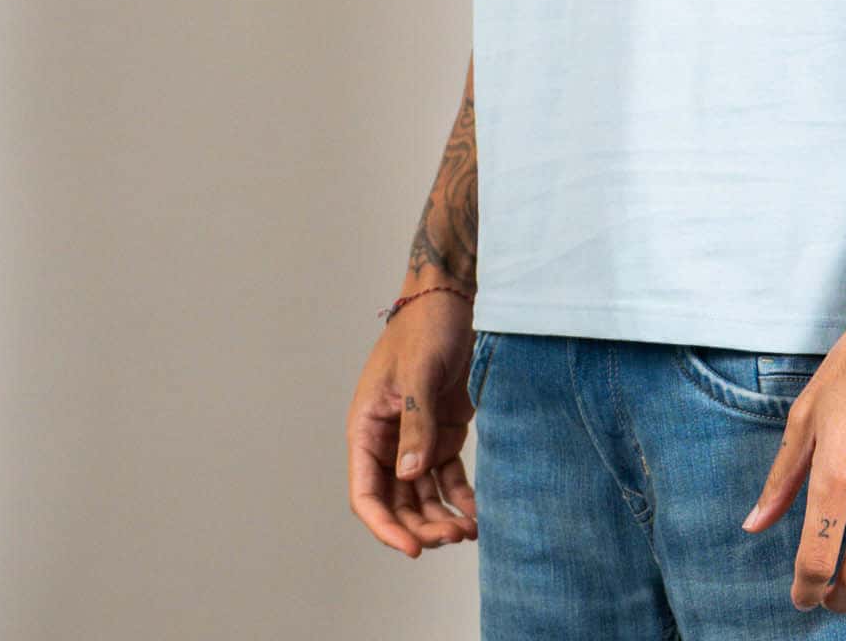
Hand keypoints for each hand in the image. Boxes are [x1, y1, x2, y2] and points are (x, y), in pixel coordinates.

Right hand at [346, 288, 479, 557]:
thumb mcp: (419, 371)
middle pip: (397, 503)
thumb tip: (410, 475)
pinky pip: (448, 477)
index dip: (385, 526)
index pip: (366, 492)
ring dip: (441, 517)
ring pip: (422, 496)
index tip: (411, 548)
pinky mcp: (444, 433)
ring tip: (468, 531)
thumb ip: (415, 421)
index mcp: (367, 427)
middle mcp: (388, 440)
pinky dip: (461, 498)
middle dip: (421, 527)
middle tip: (452, 536)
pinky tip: (478, 515)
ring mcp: (416, 439)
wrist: (454, 296)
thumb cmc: (426, 325)